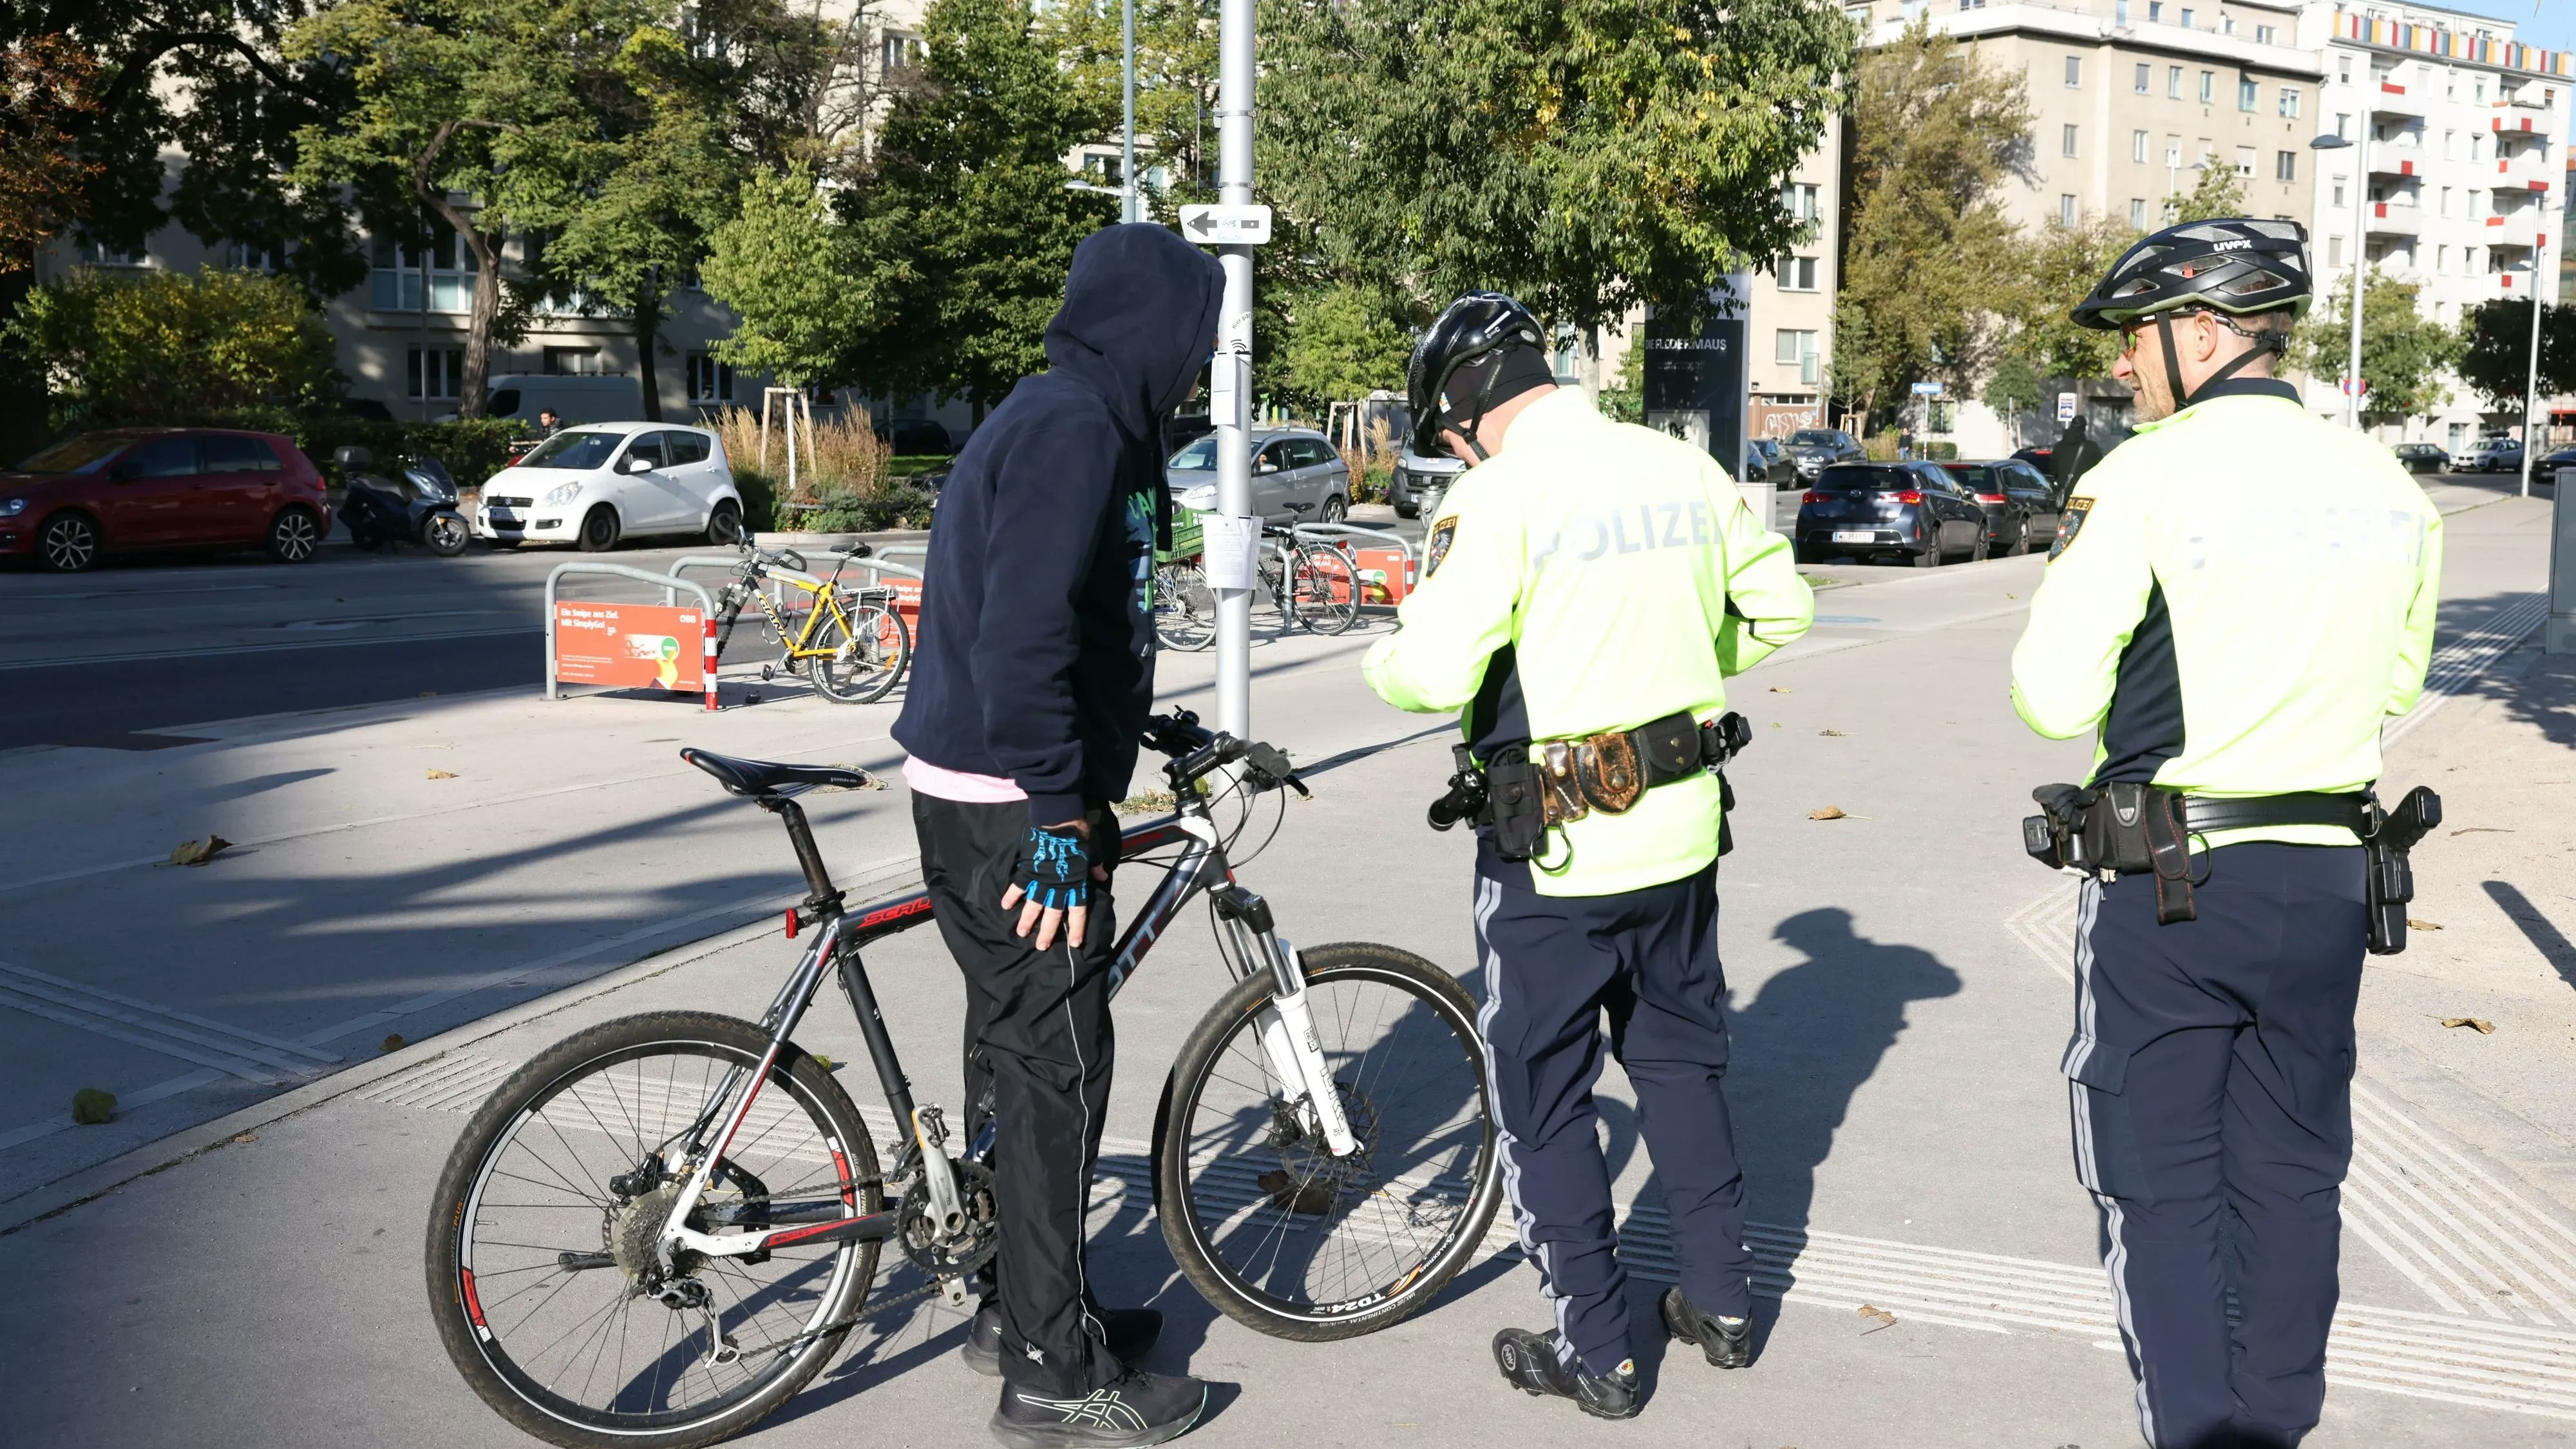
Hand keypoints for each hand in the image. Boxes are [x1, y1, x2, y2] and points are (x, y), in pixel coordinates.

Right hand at [1000, 821, 1109, 950]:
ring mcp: (1040, 881)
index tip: (1074, 943)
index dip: (1076, 929)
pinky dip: (1011, 896)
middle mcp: (1058, 888)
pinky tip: (1005, 906)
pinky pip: (1017, 887)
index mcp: (1076, 885)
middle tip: (1040, 947)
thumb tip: (1102, 877)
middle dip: (1047, 933)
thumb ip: (1095, 867)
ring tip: (1021, 933)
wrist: (1059, 821)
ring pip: (1033, 907)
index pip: (1077, 913)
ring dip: (1027, 921)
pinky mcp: (1027, 871)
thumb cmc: (1079, 836)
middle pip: (1053, 916)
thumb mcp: (1094, 852)